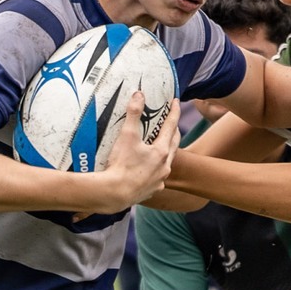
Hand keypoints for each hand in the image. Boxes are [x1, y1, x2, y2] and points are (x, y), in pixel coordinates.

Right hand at [97, 93, 177, 210]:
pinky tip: (148, 170)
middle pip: (173, 145)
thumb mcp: (126, 136)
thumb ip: (133, 114)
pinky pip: (157, 178)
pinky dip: (155, 171)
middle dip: (173, 132)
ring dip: (165, 153)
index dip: (174, 112)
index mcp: (161, 151)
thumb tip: (139, 95)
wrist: (114, 194)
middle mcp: (164, 166)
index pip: (171, 126)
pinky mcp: (151, 191)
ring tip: (160, 146)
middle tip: (172, 123)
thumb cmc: (121, 165)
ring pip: (166, 163)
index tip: (176, 102)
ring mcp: (159, 180)